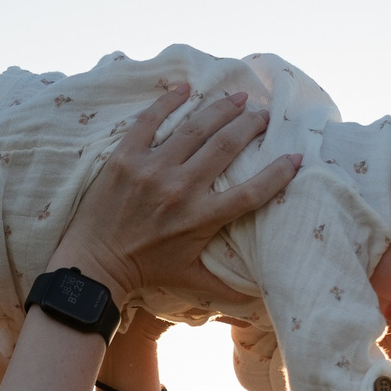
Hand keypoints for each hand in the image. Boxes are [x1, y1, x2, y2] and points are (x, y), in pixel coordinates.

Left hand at [48, 84, 301, 312]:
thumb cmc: (145, 273)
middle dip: (250, 125)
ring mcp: (151, 170)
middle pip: (226, 146)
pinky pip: (150, 120)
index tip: (296, 156)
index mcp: (201, 218)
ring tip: (238, 97)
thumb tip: (259, 302)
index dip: (279, 172)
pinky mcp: (125, 159)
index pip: (252, 192)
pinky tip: (186, 87)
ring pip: (194, 127)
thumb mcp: (191, 280)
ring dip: (221, 108)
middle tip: (264, 113)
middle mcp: (180, 190)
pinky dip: (169, 101)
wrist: (94, 266)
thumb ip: (226, 288)